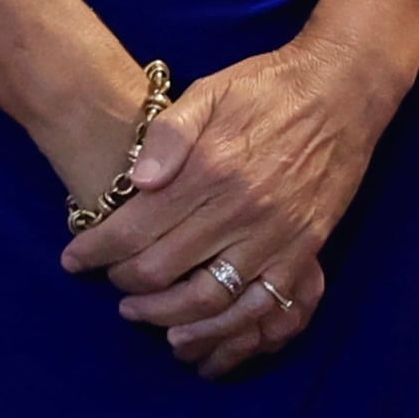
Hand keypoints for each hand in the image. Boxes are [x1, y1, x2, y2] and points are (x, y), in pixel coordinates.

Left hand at [59, 32, 399, 378]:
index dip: (94, 251)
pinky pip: (260, 306)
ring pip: (206, 300)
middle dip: (122, 283)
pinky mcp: (304, 249)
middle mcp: (240, 208)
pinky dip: (223, 328)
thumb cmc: (268, 87)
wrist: (344, 88)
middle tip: (109, 280)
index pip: (134, 229)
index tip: (74, 259)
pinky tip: (196, 330)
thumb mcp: (210, 90)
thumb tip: (137, 182)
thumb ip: (168, 135)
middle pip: (161, 270)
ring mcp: (275, 234)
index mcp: (210, 168)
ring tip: (139, 312)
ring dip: (163, 316)